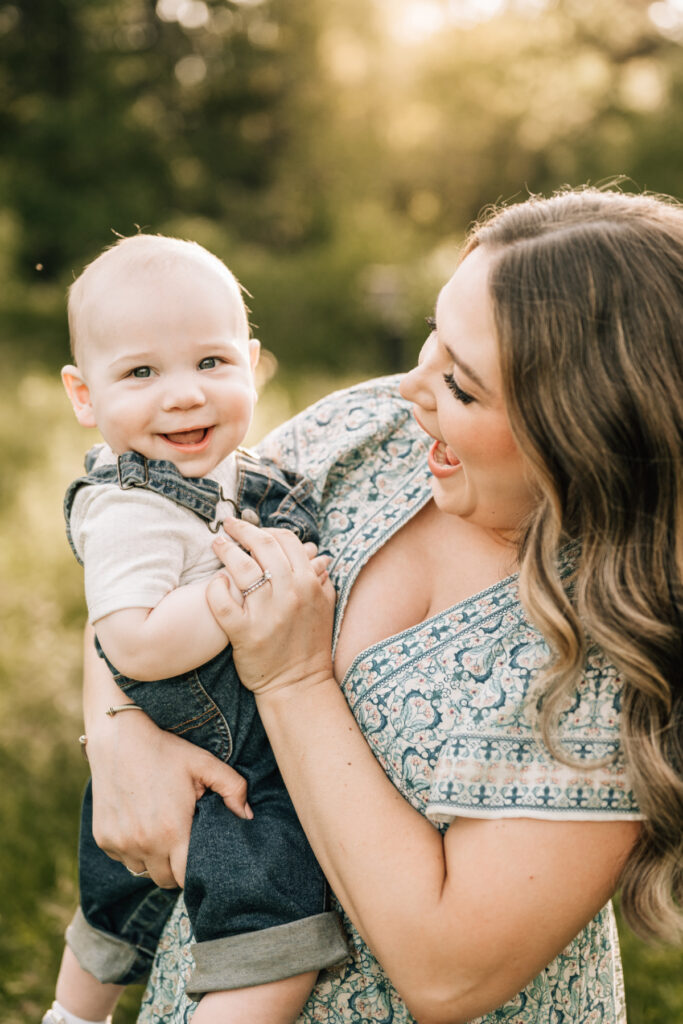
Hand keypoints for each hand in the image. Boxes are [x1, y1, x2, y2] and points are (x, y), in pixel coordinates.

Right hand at [87, 711, 251, 887]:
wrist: (118, 738)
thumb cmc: (165, 751)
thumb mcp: (204, 763)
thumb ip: (233, 788)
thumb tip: (248, 816)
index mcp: (172, 831)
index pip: (187, 877)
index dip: (196, 871)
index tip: (200, 856)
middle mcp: (144, 844)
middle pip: (165, 880)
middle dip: (176, 868)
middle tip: (182, 843)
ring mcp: (121, 844)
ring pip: (143, 871)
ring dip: (153, 860)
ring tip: (161, 832)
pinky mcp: (103, 839)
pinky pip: (123, 858)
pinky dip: (133, 850)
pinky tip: (139, 824)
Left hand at [207, 519, 335, 696]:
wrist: (299, 685)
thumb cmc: (310, 645)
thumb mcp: (324, 607)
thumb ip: (320, 578)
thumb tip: (318, 555)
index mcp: (310, 583)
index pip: (287, 541)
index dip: (267, 529)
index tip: (252, 529)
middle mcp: (290, 594)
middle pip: (263, 546)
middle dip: (242, 530)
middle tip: (228, 525)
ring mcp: (267, 613)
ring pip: (242, 568)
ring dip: (226, 550)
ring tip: (217, 543)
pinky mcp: (245, 633)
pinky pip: (223, 602)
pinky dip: (216, 588)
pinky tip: (216, 582)